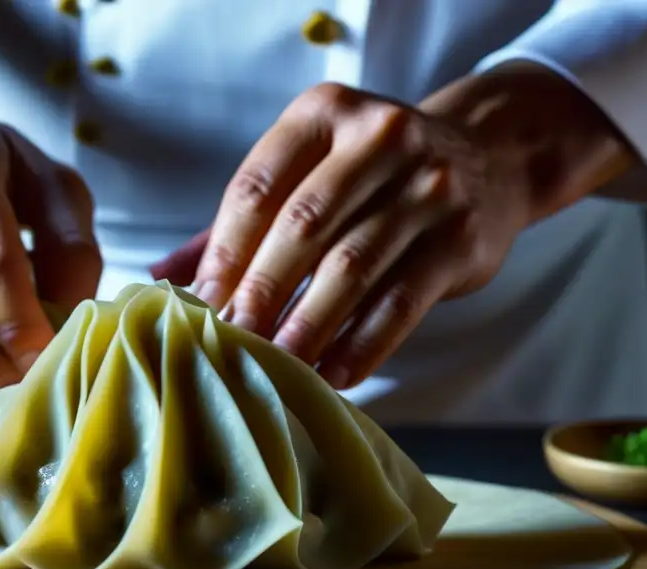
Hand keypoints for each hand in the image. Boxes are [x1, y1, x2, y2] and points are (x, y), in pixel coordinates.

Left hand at [153, 69, 628, 388]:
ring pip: (351, 267)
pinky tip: (334, 375)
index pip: (258, 187)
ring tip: (276, 367)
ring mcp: (428, 185)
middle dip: (260, 292)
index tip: (200, 306)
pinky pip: (401, 302)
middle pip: (302, 226)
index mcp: (323, 114)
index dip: (223, 254)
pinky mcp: (461, 238)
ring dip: (307, 327)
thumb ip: (239, 222)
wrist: (486, 159)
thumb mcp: (309, 172)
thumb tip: (160, 278)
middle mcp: (379, 137)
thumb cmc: (372, 176)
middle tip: (233, 343)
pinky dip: (362, 345)